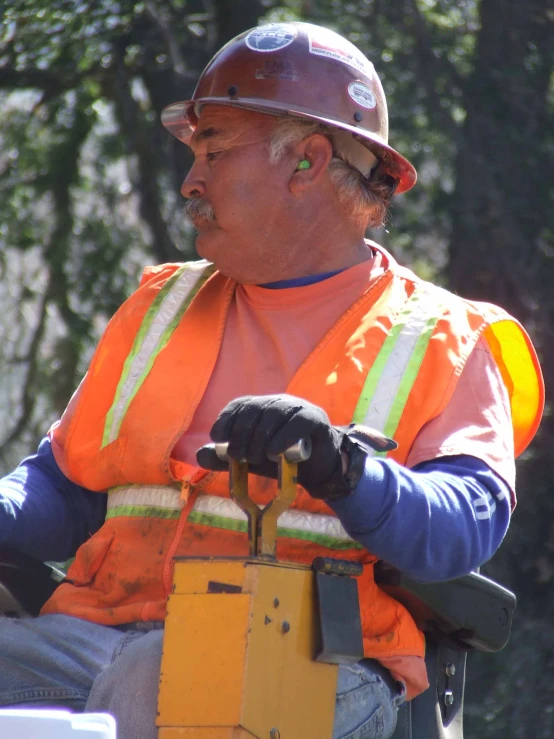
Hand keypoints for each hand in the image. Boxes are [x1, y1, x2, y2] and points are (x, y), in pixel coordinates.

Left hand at [196, 395, 395, 499]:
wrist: (315, 471)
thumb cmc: (281, 461)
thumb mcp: (250, 460)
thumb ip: (225, 458)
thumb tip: (198, 455)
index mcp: (261, 407)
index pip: (240, 404)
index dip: (226, 418)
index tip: (217, 437)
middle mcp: (278, 402)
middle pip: (255, 408)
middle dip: (241, 434)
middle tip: (239, 457)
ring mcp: (298, 407)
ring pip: (274, 414)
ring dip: (260, 438)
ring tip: (255, 458)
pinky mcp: (315, 418)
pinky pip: (297, 422)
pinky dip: (282, 436)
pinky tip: (273, 451)